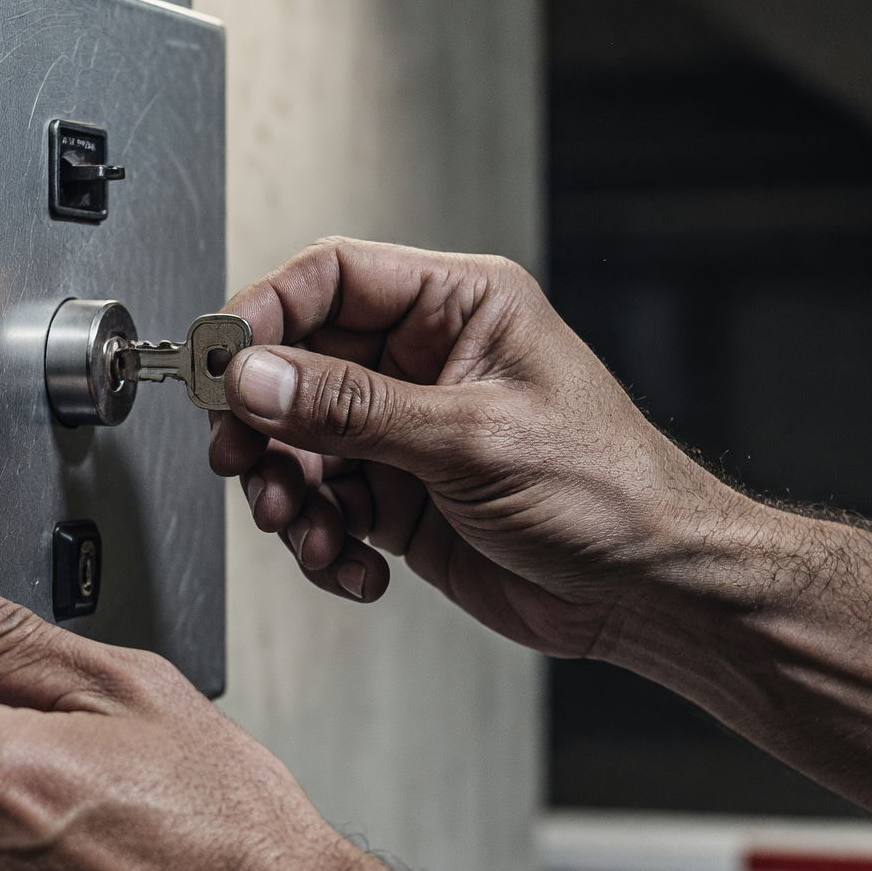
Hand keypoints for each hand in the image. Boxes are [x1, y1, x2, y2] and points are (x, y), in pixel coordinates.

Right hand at [209, 238, 733, 657]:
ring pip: (300, 447)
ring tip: (309, 531)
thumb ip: (352, 410)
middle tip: (241, 461)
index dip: (264, 314)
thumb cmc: (611, 493)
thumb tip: (257, 376)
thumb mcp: (471, 440)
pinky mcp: (402, 499)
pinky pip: (326, 508)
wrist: (650, 591)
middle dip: (264, 425)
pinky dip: (325, 545)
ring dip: (290, 496)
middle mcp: (427, 363)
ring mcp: (410, 433)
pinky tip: (358, 567)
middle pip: (298, 367)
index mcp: (459, 307)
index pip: (331, 279)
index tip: (221, 362)